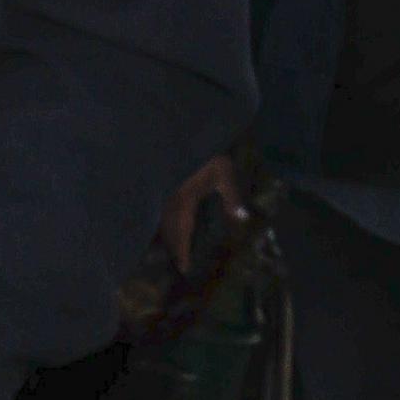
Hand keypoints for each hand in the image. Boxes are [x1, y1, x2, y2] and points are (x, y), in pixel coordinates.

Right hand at [161, 152, 246, 275]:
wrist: (173, 130)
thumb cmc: (202, 152)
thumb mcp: (224, 171)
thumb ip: (232, 196)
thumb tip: (243, 218)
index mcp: (183, 200)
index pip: (181, 232)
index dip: (182, 252)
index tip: (184, 269)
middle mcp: (167, 199)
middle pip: (166, 230)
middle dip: (172, 247)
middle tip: (178, 262)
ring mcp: (159, 192)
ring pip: (158, 219)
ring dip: (165, 235)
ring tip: (171, 246)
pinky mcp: (156, 184)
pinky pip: (156, 209)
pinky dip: (160, 221)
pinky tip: (163, 222)